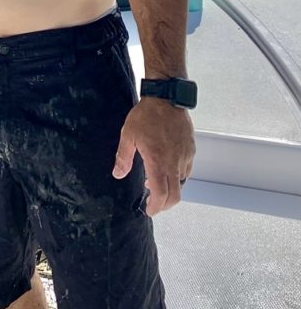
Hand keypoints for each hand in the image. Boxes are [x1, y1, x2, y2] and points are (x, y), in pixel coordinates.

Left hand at [113, 98, 194, 214]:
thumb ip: (123, 157)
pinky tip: (167, 168)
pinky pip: (186, 169)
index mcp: (158, 161)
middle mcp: (174, 162)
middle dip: (164, 205)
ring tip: (156, 183)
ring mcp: (185, 156)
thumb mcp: (128, 135)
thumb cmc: (146, 115)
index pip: (161, 194)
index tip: (149, 210)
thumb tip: (118, 174)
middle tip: (154, 204)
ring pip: (181, 182)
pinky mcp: (191, 149)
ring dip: (170, 189)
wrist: (167, 98)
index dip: (156, 207)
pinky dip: (177, 176)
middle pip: (175, 195)